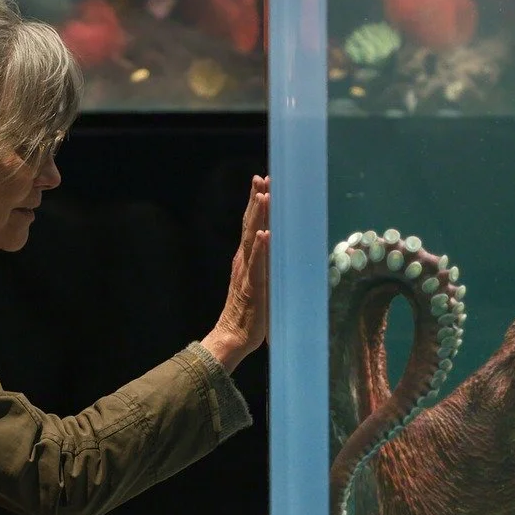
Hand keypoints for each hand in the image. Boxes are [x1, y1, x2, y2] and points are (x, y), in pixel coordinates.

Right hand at [203, 175, 268, 371]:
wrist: (232, 337)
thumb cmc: (249, 314)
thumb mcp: (261, 284)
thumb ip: (267, 268)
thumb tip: (281, 252)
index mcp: (245, 260)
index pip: (252, 226)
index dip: (257, 204)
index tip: (263, 184)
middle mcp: (243, 262)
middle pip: (250, 225)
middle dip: (257, 200)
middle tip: (262, 178)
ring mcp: (247, 273)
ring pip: (253, 239)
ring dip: (259, 216)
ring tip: (264, 195)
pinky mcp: (253, 287)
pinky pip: (257, 264)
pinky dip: (261, 248)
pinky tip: (265, 233)